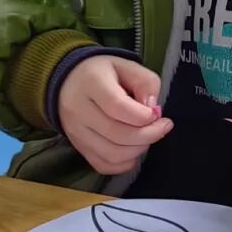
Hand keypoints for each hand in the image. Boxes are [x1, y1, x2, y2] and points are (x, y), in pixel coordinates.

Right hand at [59, 55, 170, 175]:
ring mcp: (76, 132)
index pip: (117, 106)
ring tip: (147, 137)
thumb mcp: (127, 65)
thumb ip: (145, 83)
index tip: (157, 115)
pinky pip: (103, 165)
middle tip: (162, 128)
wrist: (69, 82)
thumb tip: (153, 110)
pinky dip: (124, 164)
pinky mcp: (79, 148)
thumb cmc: (103, 74)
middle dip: (147, 135)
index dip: (142, 116)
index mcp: (91, 82)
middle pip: (116, 134)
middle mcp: (78, 109)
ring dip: (137, 150)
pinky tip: (133, 150)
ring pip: (112, 154)